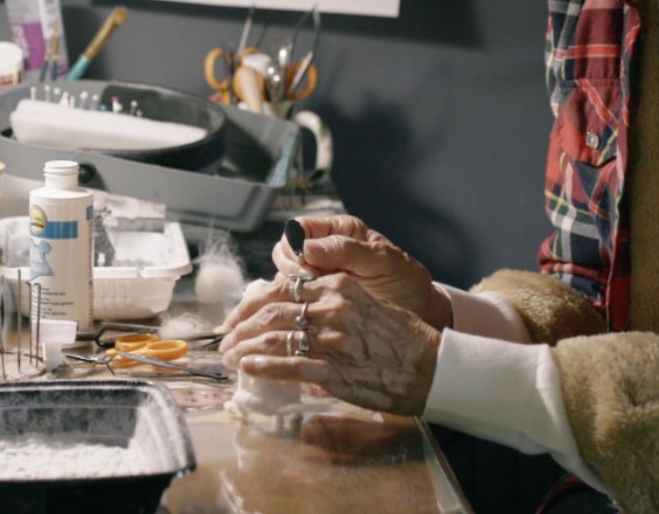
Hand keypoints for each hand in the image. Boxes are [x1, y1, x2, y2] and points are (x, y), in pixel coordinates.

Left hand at [220, 273, 439, 416]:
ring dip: (245, 347)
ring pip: (274, 337)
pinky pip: (290, 366)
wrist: (433, 365)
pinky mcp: (335, 371)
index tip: (237, 315)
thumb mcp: (366, 302)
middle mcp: (331, 307)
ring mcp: (332, 339)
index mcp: (338, 286)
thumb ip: (330, 300)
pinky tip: (249, 368)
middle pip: (270, 311)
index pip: (281, 288)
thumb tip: (295, 307)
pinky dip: (264, 367)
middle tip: (225, 338)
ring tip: (230, 356)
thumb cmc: (401, 336)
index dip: (252, 303)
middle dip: (241, 326)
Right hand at [274, 216, 450, 328]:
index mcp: (338, 232)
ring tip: (311, 305)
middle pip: (284, 253)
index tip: (307, 269)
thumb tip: (307, 247)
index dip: (295, 247)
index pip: (298, 229)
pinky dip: (293, 308)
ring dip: (290, 292)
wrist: (419, 316)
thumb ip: (348, 250)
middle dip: (290, 271)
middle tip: (309, 289)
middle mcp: (324, 252)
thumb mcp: (383, 262)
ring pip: (284, 278)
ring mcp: (318, 278)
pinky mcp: (317, 302)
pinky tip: (304, 316)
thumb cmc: (405, 283)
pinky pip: (293, 300)